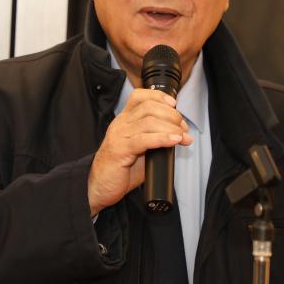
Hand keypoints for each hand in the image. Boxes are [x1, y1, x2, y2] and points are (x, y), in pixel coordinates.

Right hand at [87, 89, 191, 214]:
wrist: (100, 186)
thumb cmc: (121, 168)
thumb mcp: (140, 148)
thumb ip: (154, 138)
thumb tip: (179, 135)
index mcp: (125, 119)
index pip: (140, 96)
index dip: (159, 96)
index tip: (174, 104)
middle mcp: (121, 124)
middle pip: (149, 107)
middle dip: (171, 115)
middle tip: (183, 128)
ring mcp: (119, 136)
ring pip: (149, 122)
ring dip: (171, 128)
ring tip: (182, 137)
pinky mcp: (120, 150)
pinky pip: (144, 140)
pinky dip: (162, 138)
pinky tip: (174, 141)